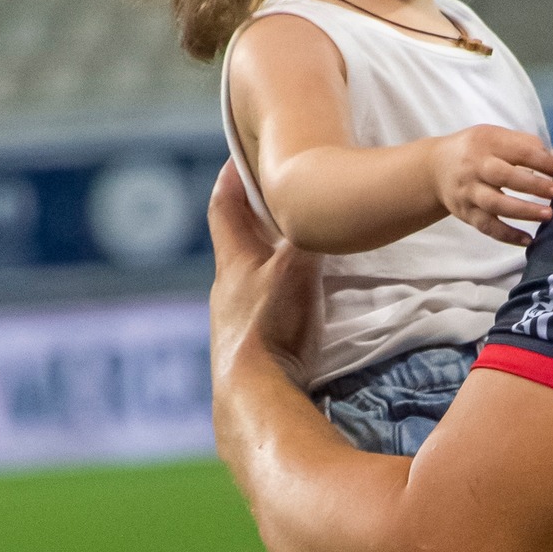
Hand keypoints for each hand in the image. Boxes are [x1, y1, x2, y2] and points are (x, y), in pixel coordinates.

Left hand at [207, 161, 321, 390]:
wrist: (254, 396)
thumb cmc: (272, 325)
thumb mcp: (296, 268)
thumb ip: (310, 235)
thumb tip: (328, 206)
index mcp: (233, 260)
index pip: (225, 205)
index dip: (233, 178)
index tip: (243, 155)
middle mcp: (228, 288)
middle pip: (239, 241)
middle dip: (259, 219)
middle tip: (287, 200)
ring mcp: (237, 321)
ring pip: (253, 277)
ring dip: (273, 262)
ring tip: (306, 253)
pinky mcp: (250, 349)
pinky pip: (265, 308)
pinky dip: (281, 296)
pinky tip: (303, 305)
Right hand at [430, 126, 552, 245]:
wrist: (435, 169)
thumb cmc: (475, 151)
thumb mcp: (495, 136)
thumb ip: (524, 145)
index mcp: (486, 142)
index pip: (519, 150)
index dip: (542, 161)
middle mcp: (475, 167)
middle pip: (505, 177)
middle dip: (534, 186)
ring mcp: (469, 192)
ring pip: (496, 204)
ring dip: (524, 211)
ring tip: (548, 215)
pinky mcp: (467, 214)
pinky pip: (488, 227)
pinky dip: (508, 235)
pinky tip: (527, 240)